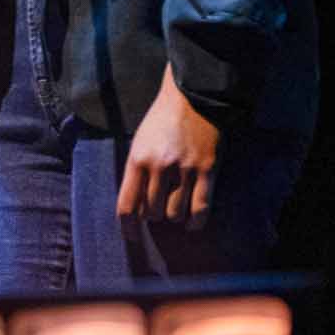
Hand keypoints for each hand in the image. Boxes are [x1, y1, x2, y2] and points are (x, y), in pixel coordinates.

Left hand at [117, 64, 220, 233]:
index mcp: (137, 159)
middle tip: (157, 211)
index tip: (130, 238)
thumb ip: (137, 171)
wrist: (192, 97)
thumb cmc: (162, 121)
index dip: (128, 227)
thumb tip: (136, 206)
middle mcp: (159, 167)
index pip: (127, 204)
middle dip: (153, 217)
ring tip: (175, 212)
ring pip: (175, 214)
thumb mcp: (140, 142)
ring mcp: (184, 169)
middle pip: (152, 212)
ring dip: (174, 218)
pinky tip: (193, 225)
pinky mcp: (207, 170)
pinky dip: (196, 222)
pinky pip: (201, 208)